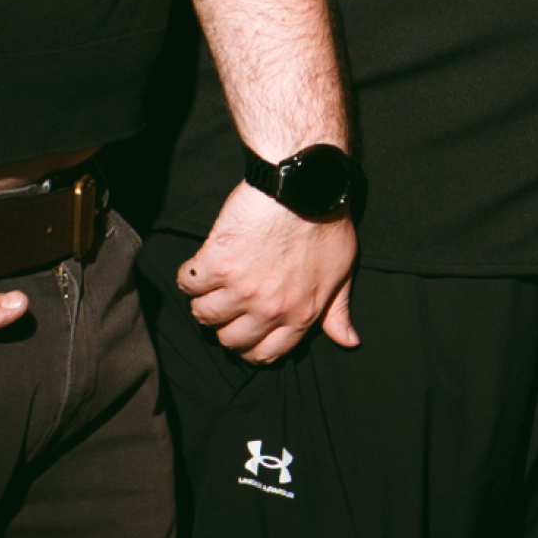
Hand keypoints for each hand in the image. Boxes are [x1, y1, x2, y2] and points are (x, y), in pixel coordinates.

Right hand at [179, 183, 360, 362]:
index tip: (244, 328)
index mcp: (300, 315)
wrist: (305, 184)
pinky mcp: (218, 263)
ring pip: (204, 315)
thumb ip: (338, 312)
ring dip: (204, 300)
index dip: (249, 345)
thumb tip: (349, 341)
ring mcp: (242, 288)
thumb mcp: (342, 272)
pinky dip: (189, 276)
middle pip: (228, 340)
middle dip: (224, 324)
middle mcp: (269, 309)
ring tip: (212, 283)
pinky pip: (188, 284)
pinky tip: (200, 264)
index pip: (264, 354)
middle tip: (226, 302)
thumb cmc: (326, 224)